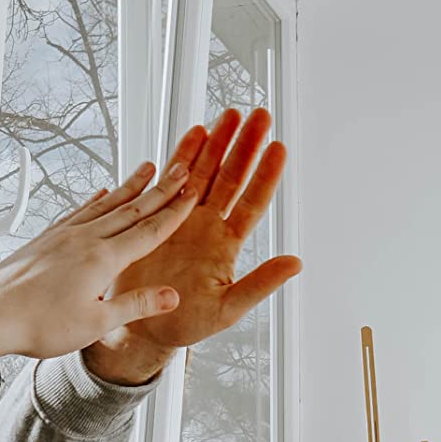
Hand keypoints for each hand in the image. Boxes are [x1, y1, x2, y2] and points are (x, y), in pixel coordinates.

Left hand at [0, 160, 195, 359]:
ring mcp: (63, 235)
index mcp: (101, 259)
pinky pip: (77, 211)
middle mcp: (84, 239)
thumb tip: (171, 296)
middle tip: (180, 169)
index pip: (148, 231)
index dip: (174, 212)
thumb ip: (135, 304)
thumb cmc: (38, 324)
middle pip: (131, 209)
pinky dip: (94, 200)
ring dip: (129, 187)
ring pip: (105, 204)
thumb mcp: (95, 323)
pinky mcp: (46, 239)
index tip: (192, 194)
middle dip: (160, 190)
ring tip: (147, 169)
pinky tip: (100, 194)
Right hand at [83, 110, 300, 385]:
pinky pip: (172, 181)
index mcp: (227, 245)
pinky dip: (182, 156)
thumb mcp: (228, 309)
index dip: (266, 175)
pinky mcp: (158, 218)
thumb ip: (260, 284)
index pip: (252, 202)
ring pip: (205, 173)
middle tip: (259, 115)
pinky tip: (194, 133)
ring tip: (230, 115)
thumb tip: (296, 263)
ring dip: (217, 143)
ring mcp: (184, 218)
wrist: (144, 326)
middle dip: (245, 146)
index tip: (278, 148)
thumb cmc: (188, 323)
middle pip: (231, 177)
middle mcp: (208, 226)